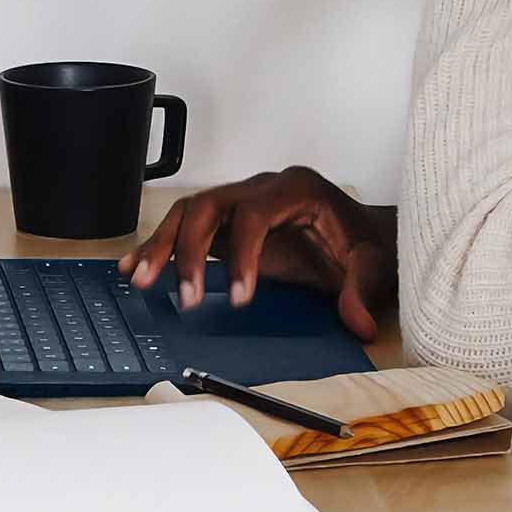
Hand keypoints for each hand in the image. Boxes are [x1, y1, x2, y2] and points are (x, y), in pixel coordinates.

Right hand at [116, 167, 397, 342]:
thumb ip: (363, 291)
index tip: (240, 296)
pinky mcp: (230, 222)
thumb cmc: (365, 241)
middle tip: (185, 296)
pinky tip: (138, 266)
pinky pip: (189, 227)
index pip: (256, 214)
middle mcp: (263, 189)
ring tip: (141, 279)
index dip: (244, 254)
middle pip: (211, 206)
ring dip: (164, 246)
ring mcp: (242, 202)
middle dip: (190, 249)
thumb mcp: (373, 264)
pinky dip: (163, 246)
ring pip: (191, 213)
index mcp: (297, 189)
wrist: (364, 232)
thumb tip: (360, 322)